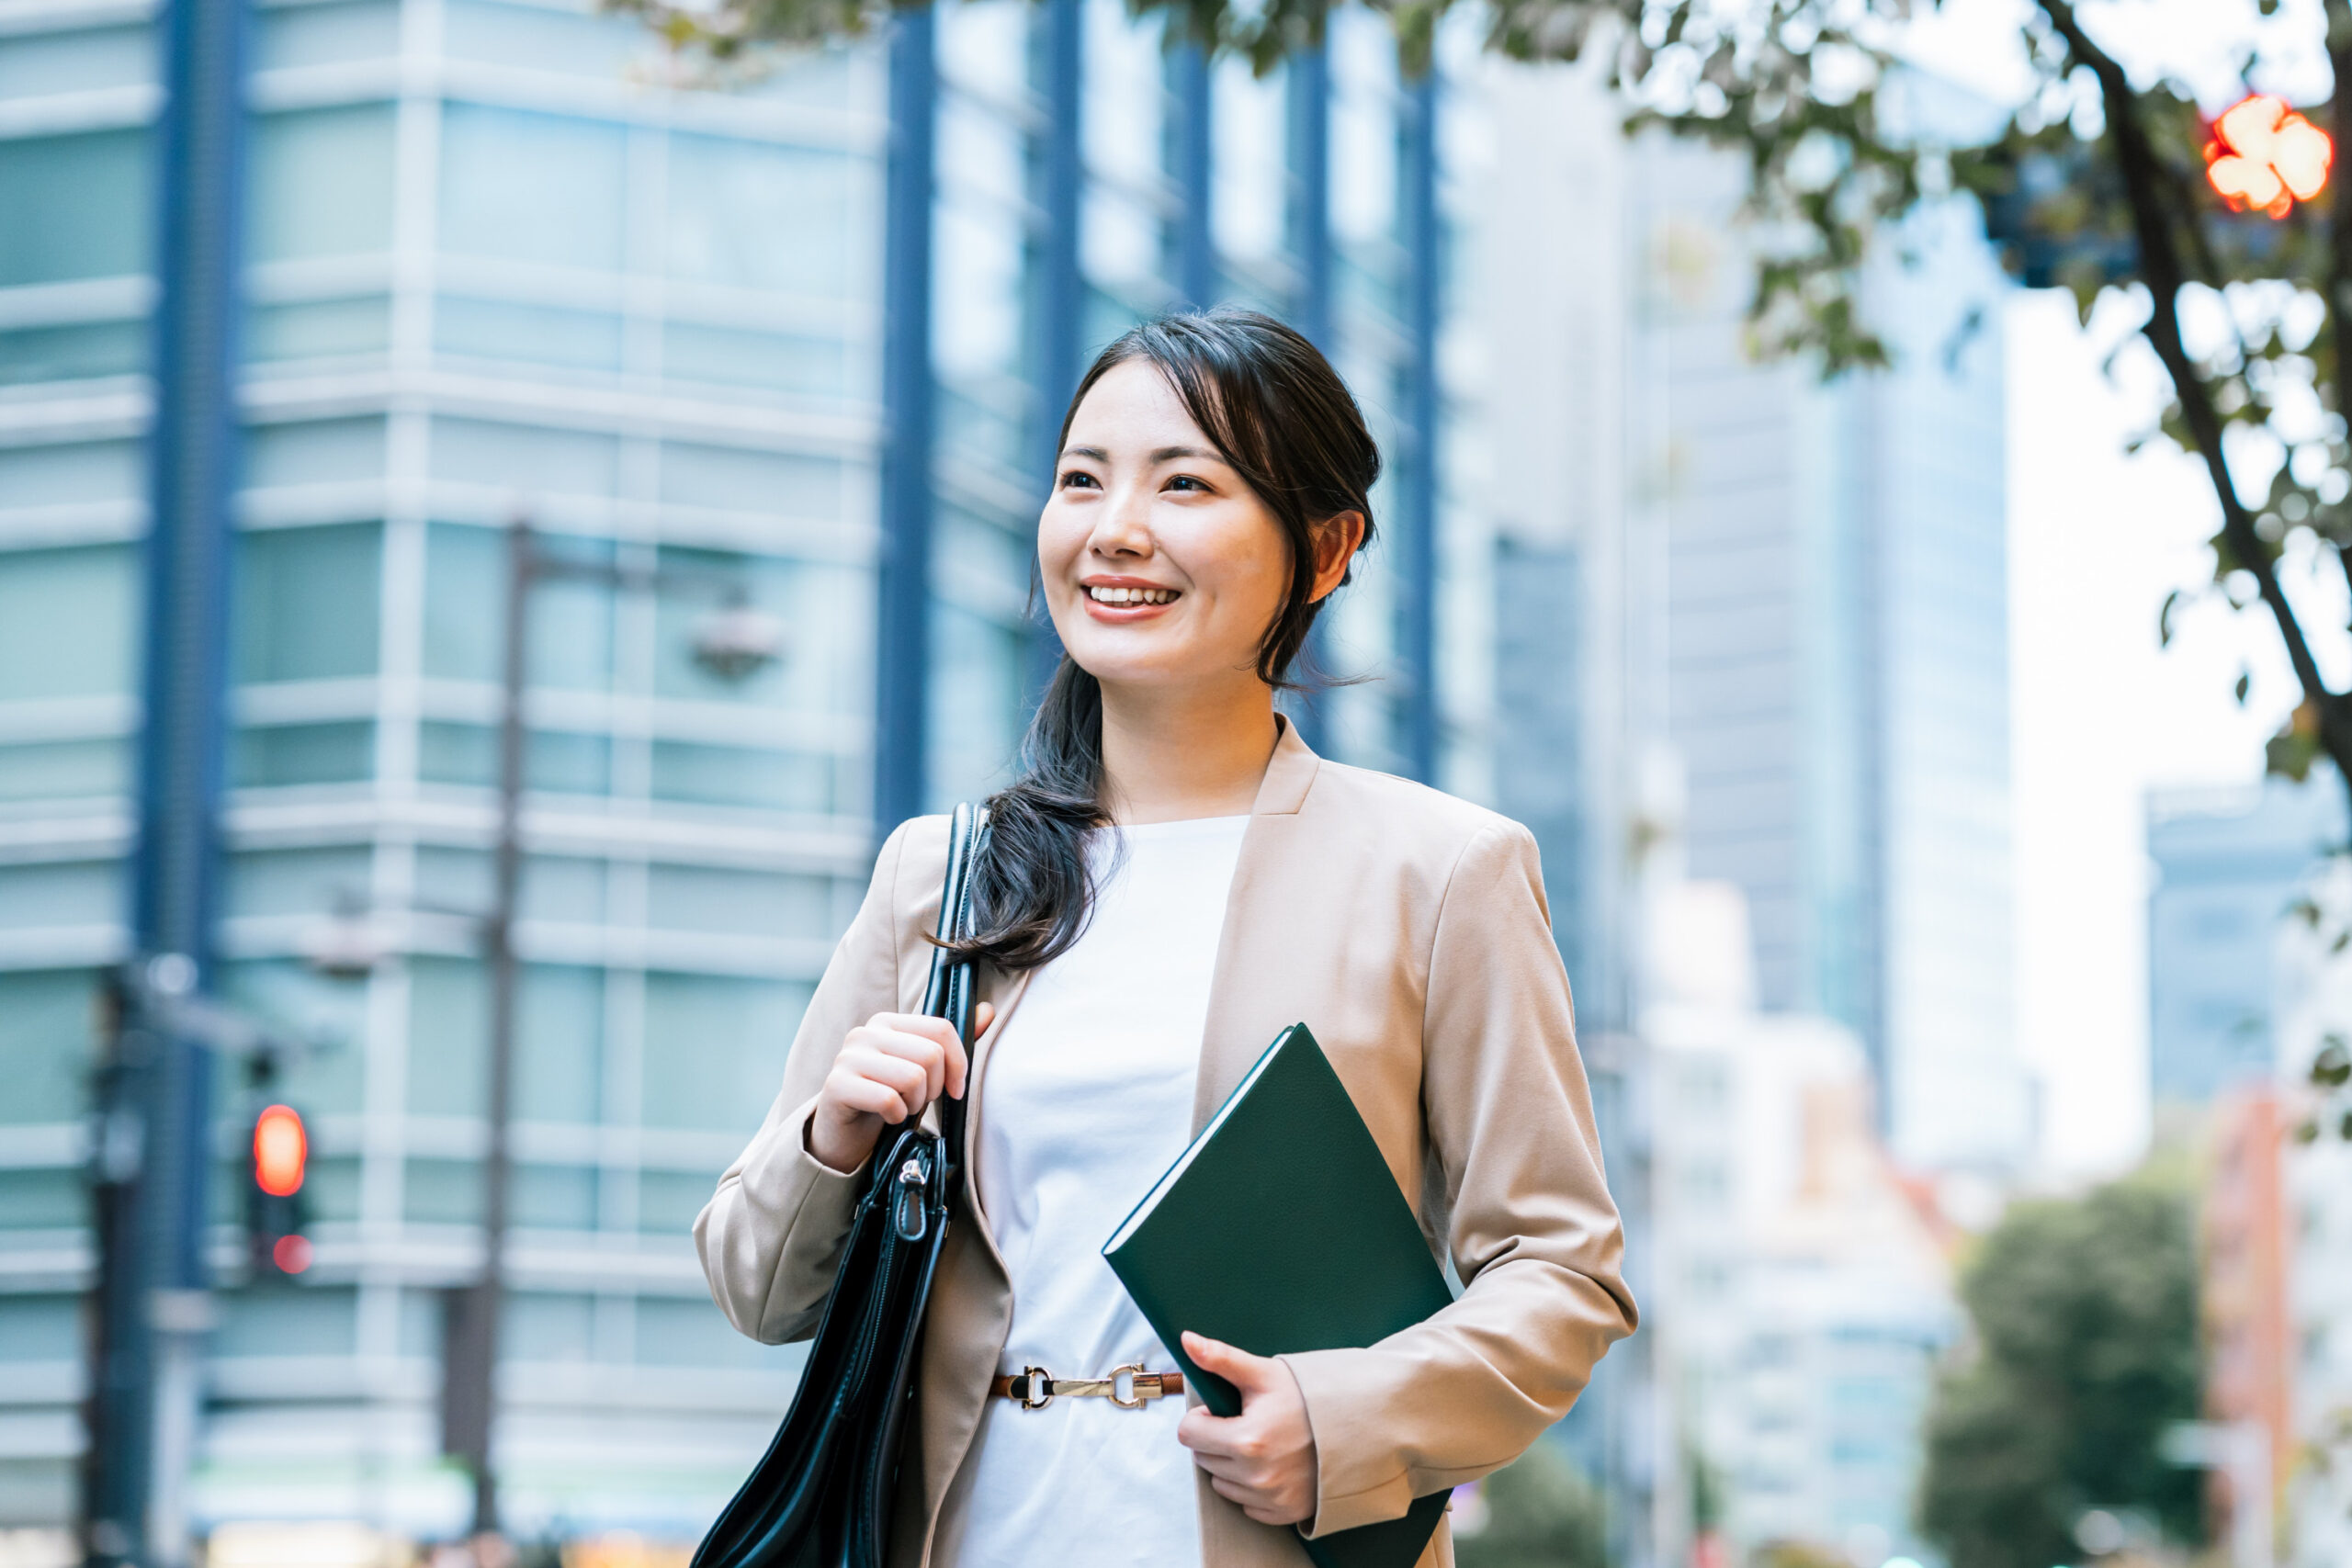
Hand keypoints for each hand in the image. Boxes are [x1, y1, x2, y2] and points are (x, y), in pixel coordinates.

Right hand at [807, 1004, 992, 1172]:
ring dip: (915, 1103)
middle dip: (935, 1087)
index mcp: (888, 1022)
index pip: (941, 1029)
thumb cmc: (888, 1097)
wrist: (844, 1133)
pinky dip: (897, 1116)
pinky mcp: (837, 1085)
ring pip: (913, 1077)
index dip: (958, 1062)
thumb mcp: (922, 1070)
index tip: (956, 1089)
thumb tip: (988, 1010)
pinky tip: (888, 1117)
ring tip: (903, 1107)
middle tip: (920, 1100)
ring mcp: (848, 1057)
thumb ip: (951, 1042)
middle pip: (930, 1055)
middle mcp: (865, 1033)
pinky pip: (889, 1100)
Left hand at [1177, 1331, 1319, 1526]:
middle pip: (1203, 1458)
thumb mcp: (1264, 1373)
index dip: (1203, 1417)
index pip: (1189, 1434)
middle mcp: (1256, 1476)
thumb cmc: (1307, 1397)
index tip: (1223, 1410)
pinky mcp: (1283, 1513)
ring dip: (1232, 1465)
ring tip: (1262, 1443)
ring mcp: (1271, 1499)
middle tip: (1247, 1423)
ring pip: (1222, 1483)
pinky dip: (1252, 1488)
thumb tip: (1187, 1340)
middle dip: (1216, 1439)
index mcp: (1246, 1440)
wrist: (1355, 1425)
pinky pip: (1246, 1504)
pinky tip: (1273, 1465)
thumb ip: (1221, 1358)